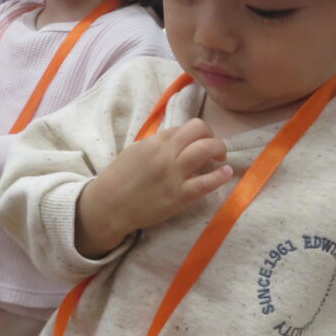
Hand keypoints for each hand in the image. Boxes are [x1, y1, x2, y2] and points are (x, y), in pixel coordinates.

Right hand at [75, 118, 231, 256]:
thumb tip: (177, 141)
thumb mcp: (135, 152)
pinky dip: (221, 175)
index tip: (195, 142)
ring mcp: (174, 175)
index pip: (183, 128)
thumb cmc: (119, 180)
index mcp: (153, 142)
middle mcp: (165, 154)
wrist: (108, 207)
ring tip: (220, 157)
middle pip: (199, 130)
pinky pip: (207, 182)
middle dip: (210, 134)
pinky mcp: (179, 196)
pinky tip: (226, 172)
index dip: (193, 134)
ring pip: (206, 149)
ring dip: (219, 149)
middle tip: (213, 147)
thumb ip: (156, 144)